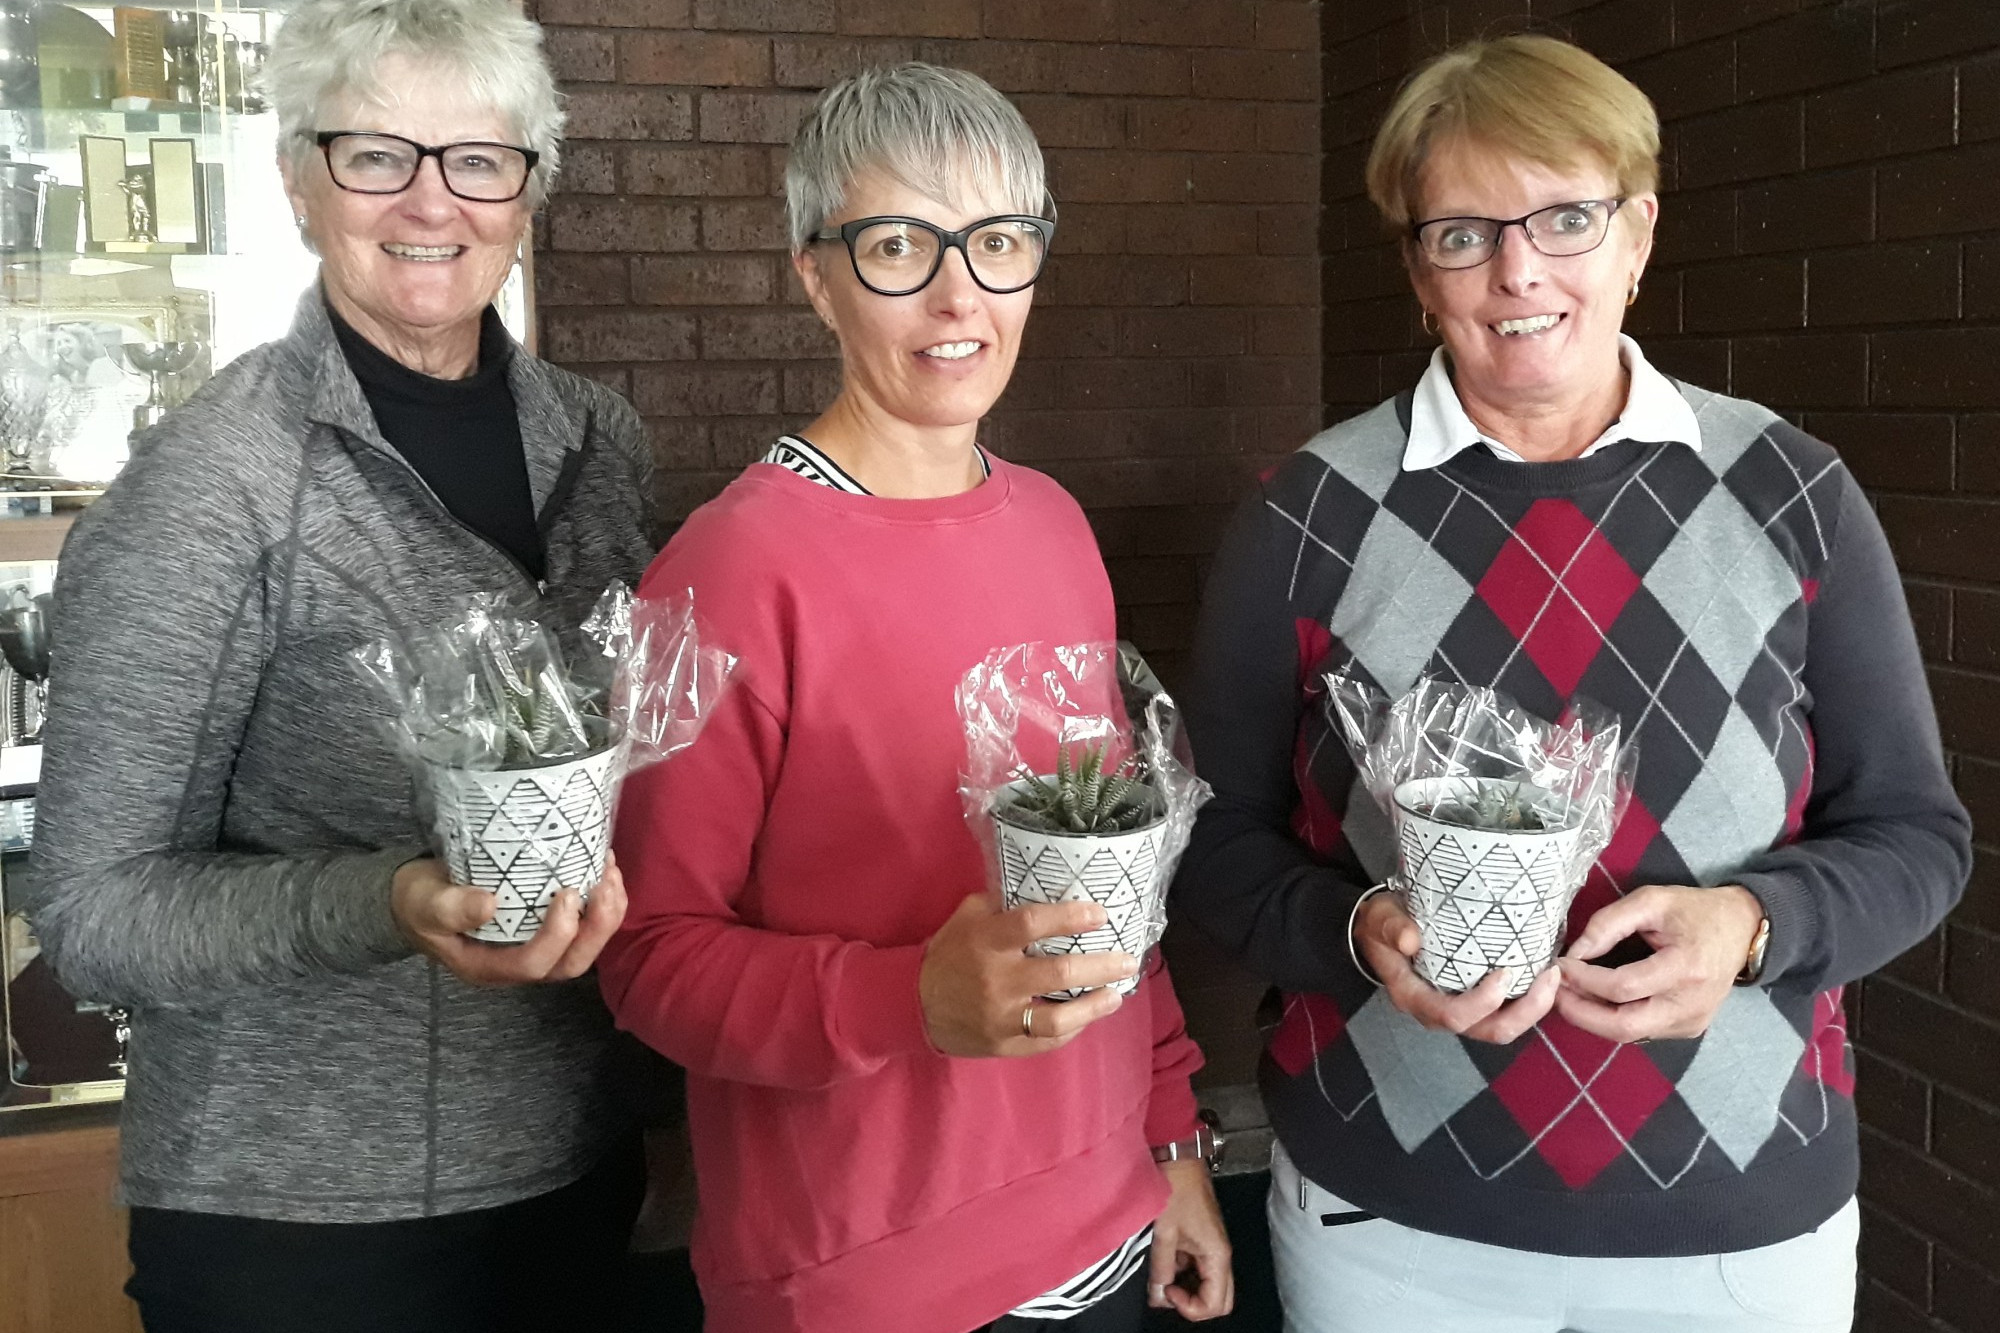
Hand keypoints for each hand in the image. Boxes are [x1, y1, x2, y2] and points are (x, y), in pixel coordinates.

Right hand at [390, 853, 627, 985]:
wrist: (418, 898)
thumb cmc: (419, 902)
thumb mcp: (424, 903)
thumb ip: (451, 908)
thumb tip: (489, 905)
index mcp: (488, 966)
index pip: (532, 964)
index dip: (557, 934)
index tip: (565, 893)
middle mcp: (517, 964)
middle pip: (569, 964)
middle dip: (597, 928)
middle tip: (605, 884)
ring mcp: (534, 948)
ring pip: (582, 949)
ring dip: (606, 915)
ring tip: (611, 874)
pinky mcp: (544, 929)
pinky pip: (582, 927)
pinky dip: (599, 903)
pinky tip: (603, 870)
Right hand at [917, 894, 1137, 1056]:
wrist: (913, 1005)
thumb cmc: (948, 954)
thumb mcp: (966, 919)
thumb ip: (1001, 904)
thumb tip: (1041, 885)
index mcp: (986, 942)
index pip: (1033, 924)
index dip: (1070, 917)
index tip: (1100, 914)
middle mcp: (996, 980)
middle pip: (1059, 972)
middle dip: (1101, 966)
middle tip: (1128, 960)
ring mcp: (1001, 1017)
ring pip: (1058, 1016)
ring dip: (1094, 1006)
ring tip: (1116, 995)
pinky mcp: (1003, 1045)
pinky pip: (1046, 1041)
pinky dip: (1072, 1030)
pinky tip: (1087, 1017)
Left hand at [1148, 1157, 1233, 1319]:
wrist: (1178, 1161)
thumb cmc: (1175, 1189)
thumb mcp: (1164, 1234)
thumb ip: (1161, 1269)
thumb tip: (1158, 1296)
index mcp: (1217, 1255)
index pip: (1215, 1304)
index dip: (1189, 1307)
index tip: (1167, 1292)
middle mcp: (1221, 1254)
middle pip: (1218, 1300)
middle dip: (1193, 1304)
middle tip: (1167, 1291)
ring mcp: (1213, 1247)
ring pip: (1209, 1285)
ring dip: (1187, 1288)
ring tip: (1163, 1274)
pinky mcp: (1204, 1240)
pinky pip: (1199, 1268)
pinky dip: (1184, 1272)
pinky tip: (1166, 1258)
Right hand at [1354, 890, 1559, 1043]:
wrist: (1380, 930)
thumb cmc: (1381, 925)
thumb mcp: (1379, 919)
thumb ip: (1392, 928)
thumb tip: (1411, 940)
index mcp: (1414, 998)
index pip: (1453, 1015)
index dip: (1483, 1002)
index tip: (1505, 973)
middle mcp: (1438, 1012)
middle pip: (1488, 1031)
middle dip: (1525, 1013)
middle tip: (1549, 978)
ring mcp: (1458, 1009)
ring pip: (1501, 1027)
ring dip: (1533, 1009)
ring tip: (1553, 977)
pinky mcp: (1472, 1000)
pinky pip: (1504, 1012)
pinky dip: (1528, 1000)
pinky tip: (1543, 975)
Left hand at [1555, 884, 1764, 1041]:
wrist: (1743, 930)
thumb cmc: (1695, 911)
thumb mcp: (1652, 901)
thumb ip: (1609, 923)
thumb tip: (1576, 951)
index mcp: (1687, 968)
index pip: (1623, 987)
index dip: (1585, 979)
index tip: (1561, 964)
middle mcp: (1691, 1004)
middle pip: (1624, 1026)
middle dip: (1580, 1013)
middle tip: (1554, 992)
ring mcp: (1692, 1022)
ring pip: (1630, 1034)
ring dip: (1593, 1017)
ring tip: (1570, 993)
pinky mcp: (1689, 1028)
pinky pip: (1642, 1031)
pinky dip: (1614, 1018)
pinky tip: (1597, 999)